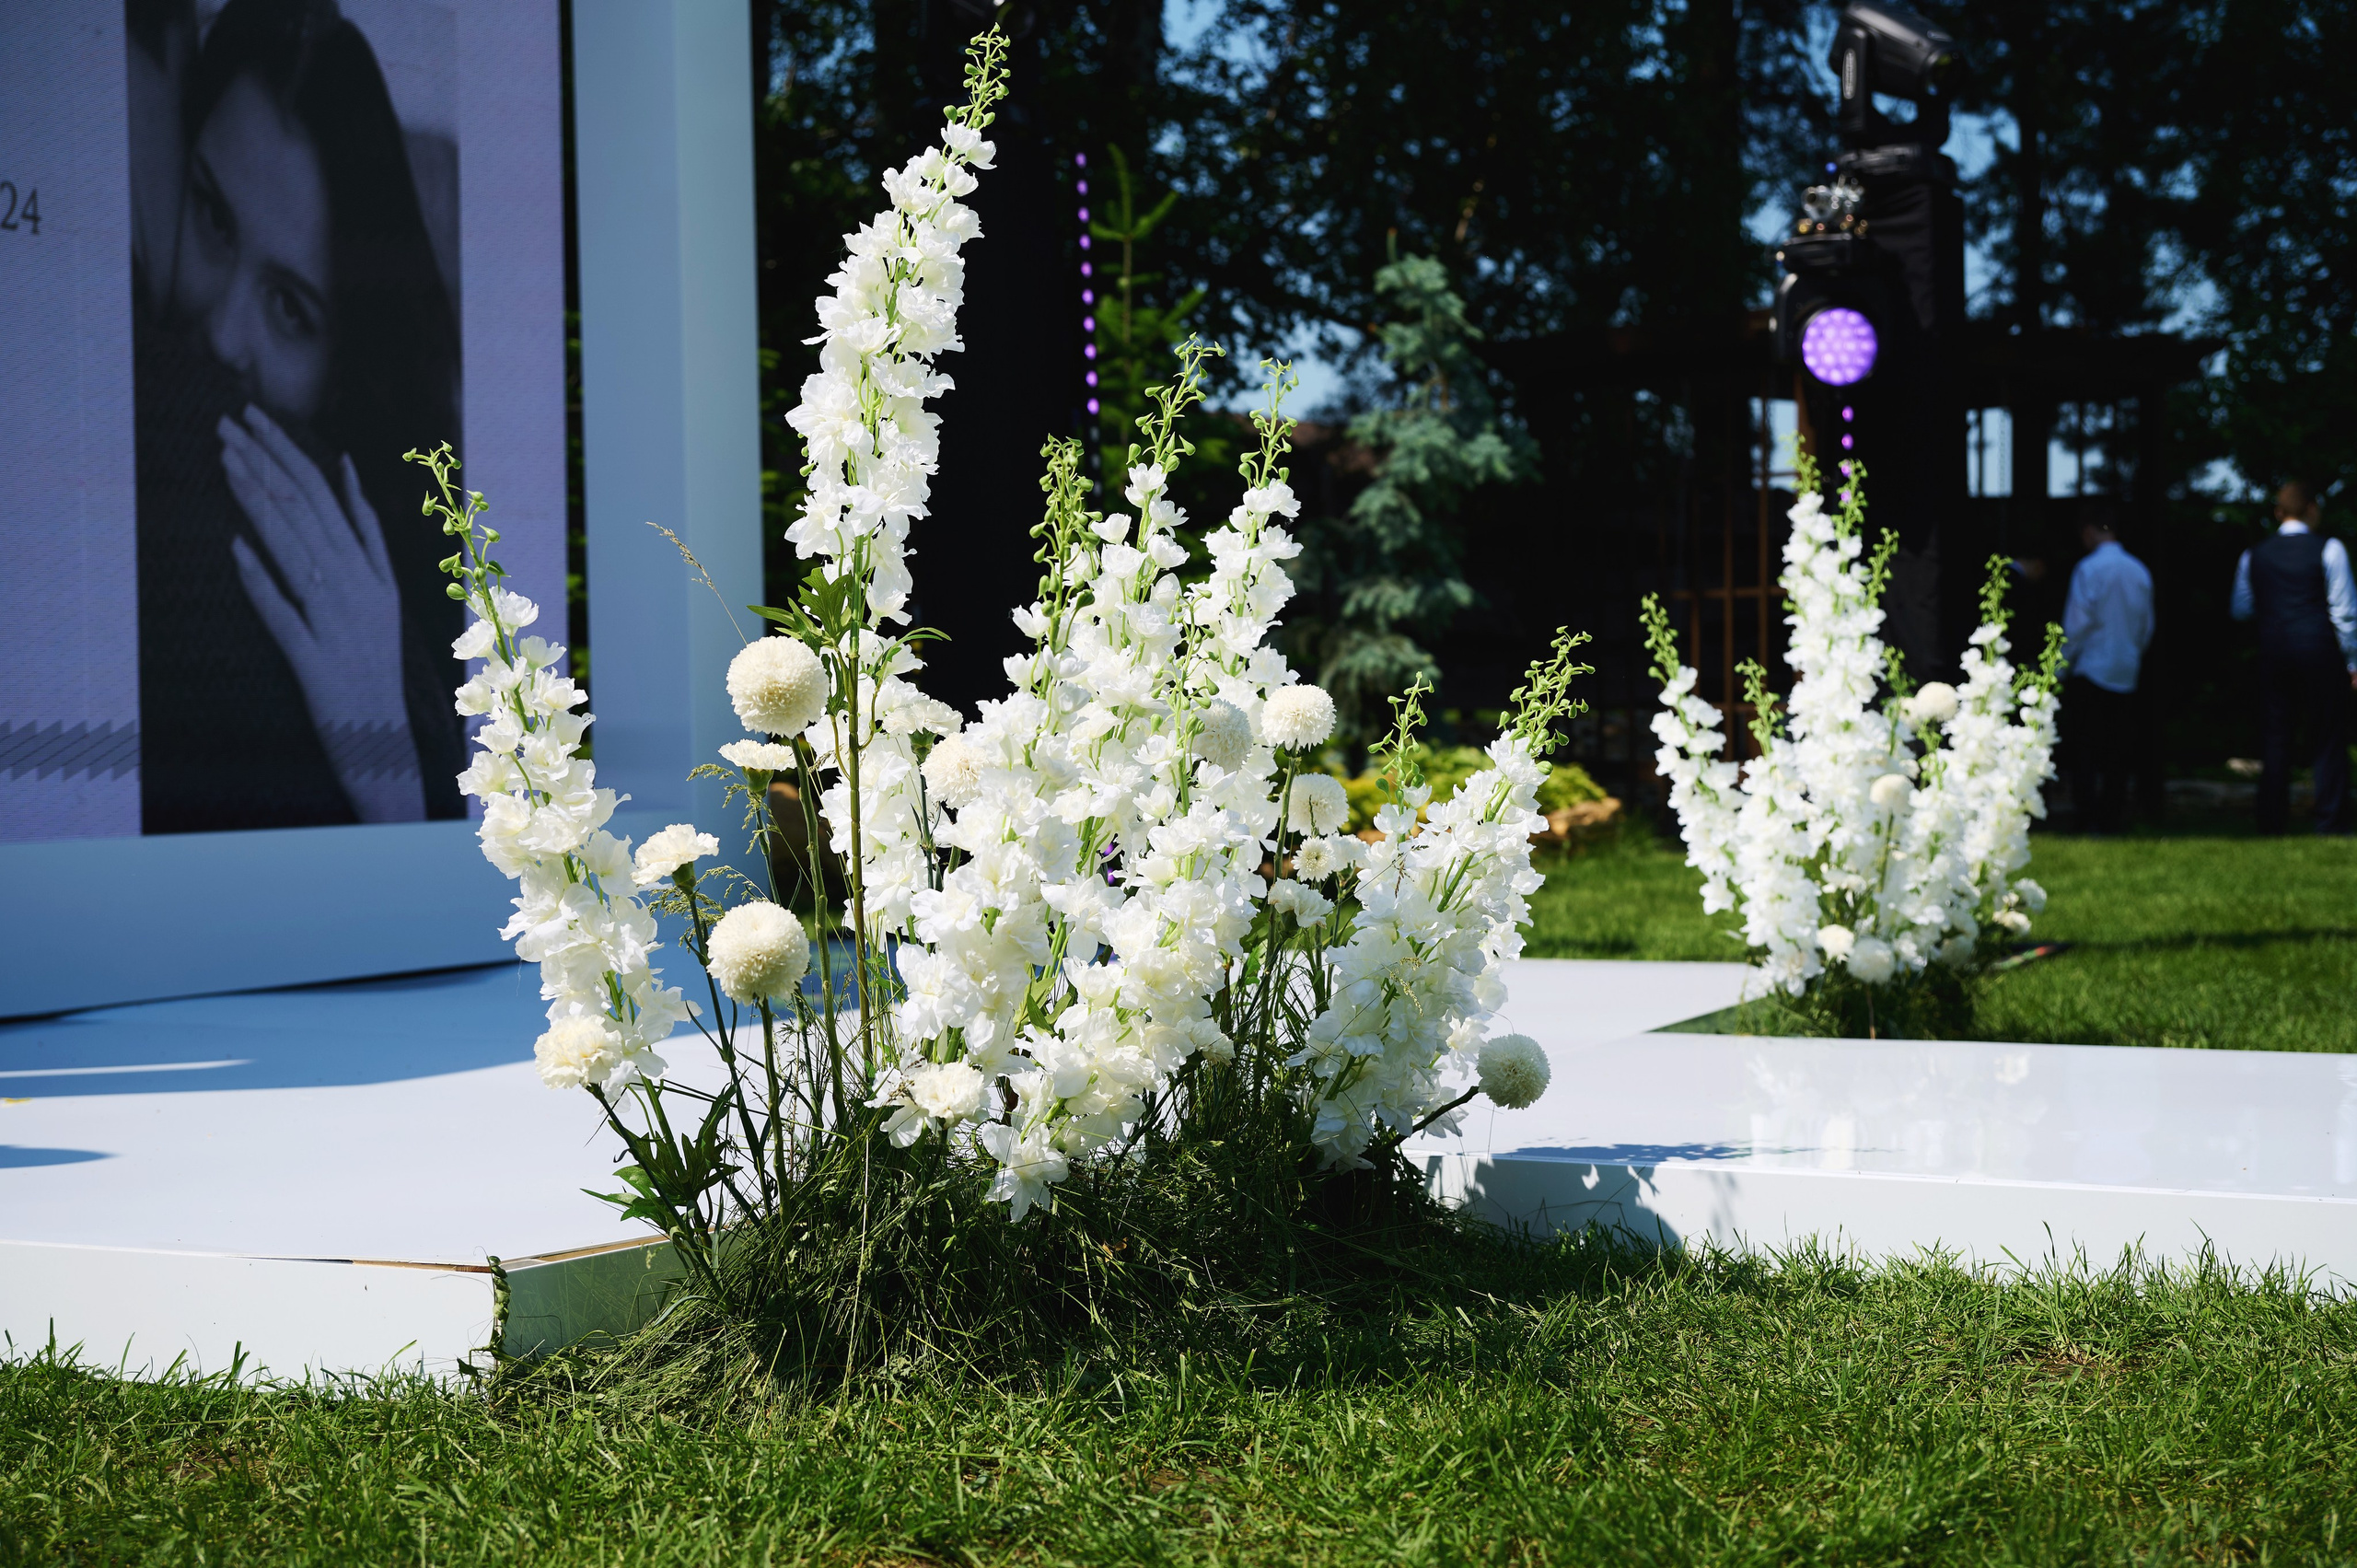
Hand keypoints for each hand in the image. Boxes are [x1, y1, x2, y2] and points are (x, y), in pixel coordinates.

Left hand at [223, 405, 425, 822]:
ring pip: (295, 550)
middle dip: (264, 463)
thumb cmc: (371, 663)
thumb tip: (343, 470)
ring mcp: (336, 624)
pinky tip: (237, 547)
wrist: (378, 735)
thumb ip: (367, 533)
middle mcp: (357, 591)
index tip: (252, 423)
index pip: (326, 499)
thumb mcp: (382, 591)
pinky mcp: (314, 659)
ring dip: (258, 502)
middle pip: (307, 514)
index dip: (287, 456)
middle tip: (227, 424)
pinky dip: (261, 580)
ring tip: (225, 460)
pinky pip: (283, 614)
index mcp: (372, 572)